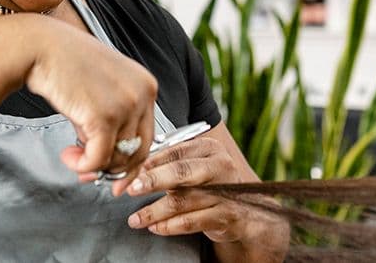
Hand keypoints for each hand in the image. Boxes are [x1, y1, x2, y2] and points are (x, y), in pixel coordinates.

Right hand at [22, 15, 157, 195]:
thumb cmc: (66, 65)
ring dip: (92, 165)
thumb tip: (109, 160)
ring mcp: (126, 105)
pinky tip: (69, 156)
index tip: (114, 177)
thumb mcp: (102, 89)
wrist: (41, 48)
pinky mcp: (104, 117)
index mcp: (146, 85)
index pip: (147, 137)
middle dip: (111, 169)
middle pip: (137, 152)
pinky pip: (98, 159)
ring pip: (117, 159)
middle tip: (87, 172)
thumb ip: (113, 121)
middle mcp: (143, 94)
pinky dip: (82, 165)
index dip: (128, 162)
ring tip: (72, 155)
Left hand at [122, 134, 288, 260]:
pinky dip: (170, 226)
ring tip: (136, 219)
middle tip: (131, 189)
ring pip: (184, 200)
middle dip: (153, 181)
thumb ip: (169, 165)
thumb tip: (138, 171)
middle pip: (182, 172)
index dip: (152, 162)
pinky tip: (156, 227)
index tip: (132, 172)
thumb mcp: (194, 168)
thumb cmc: (211, 185)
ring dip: (155, 211)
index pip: (176, 150)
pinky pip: (193, 221)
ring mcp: (225, 191)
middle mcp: (220, 166)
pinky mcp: (226, 215)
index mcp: (209, 148)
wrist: (244, 210)